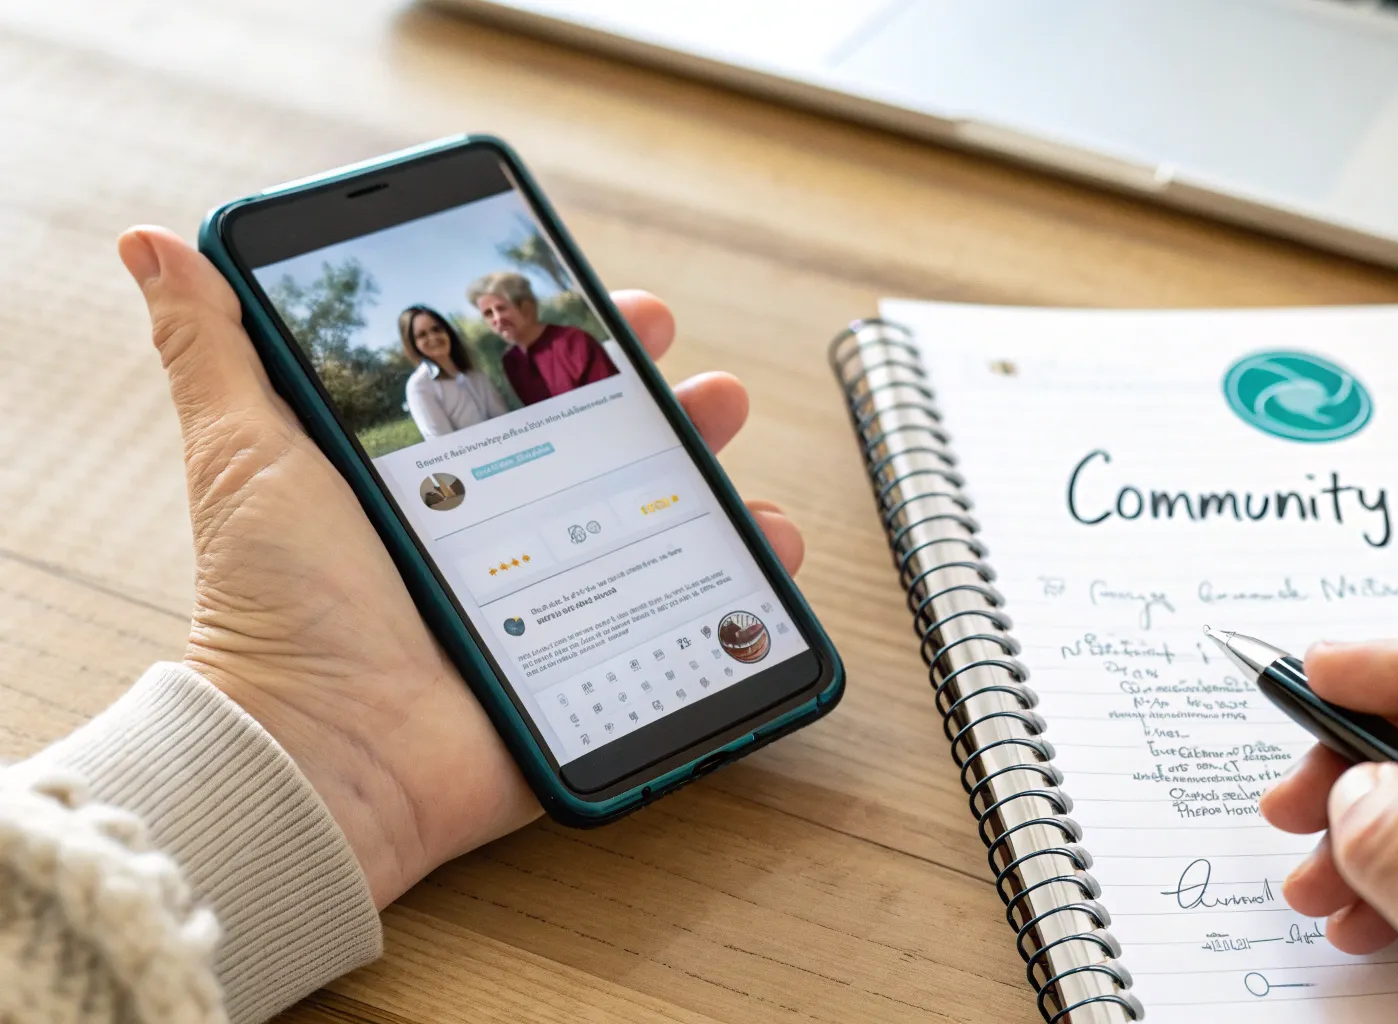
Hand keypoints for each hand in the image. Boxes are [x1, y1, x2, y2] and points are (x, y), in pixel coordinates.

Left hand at [118, 226, 804, 905]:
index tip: (613, 303)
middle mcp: (503, 535)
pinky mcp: (593, 668)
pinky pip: (687, 616)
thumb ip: (216, 348)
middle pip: (607, 449)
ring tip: (732, 430)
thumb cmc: (280, 607)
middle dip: (662, 396)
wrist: (326, 752)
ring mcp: (556, 602)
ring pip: (659, 522)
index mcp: (436, 482)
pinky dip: (744, 583)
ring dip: (714, 473)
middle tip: (694, 369)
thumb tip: (159, 245)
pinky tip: (766, 547)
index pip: (525, 391)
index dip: (577, 344)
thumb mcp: (247, 454)